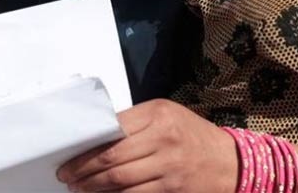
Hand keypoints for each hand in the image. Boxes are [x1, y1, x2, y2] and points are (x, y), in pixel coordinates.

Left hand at [57, 98, 237, 192]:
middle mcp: (164, 138)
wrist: (230, 163)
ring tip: (79, 190)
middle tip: (67, 178)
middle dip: (83, 172)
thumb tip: (96, 140)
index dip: (86, 149)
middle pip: (111, 159)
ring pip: (119, 183)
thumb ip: (137, 124)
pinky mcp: (172, 191)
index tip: (68, 159)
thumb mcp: (169, 117)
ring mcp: (169, 167)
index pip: (112, 131)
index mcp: (159, 114)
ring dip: (92, 189)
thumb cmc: (193, 136)